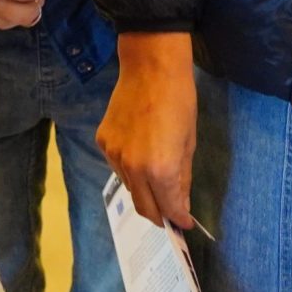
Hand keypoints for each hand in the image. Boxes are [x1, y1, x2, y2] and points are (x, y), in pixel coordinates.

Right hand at [98, 31, 197, 229]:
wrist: (150, 68)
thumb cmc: (180, 101)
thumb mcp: (189, 142)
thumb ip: (182, 178)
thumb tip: (180, 204)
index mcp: (160, 169)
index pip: (169, 208)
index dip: (179, 219)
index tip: (184, 224)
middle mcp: (133, 168)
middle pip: (143, 208)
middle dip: (159, 216)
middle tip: (170, 215)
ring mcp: (114, 155)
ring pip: (129, 188)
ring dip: (144, 192)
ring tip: (156, 181)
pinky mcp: (103, 142)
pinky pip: (117, 167)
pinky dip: (130, 170)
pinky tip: (140, 156)